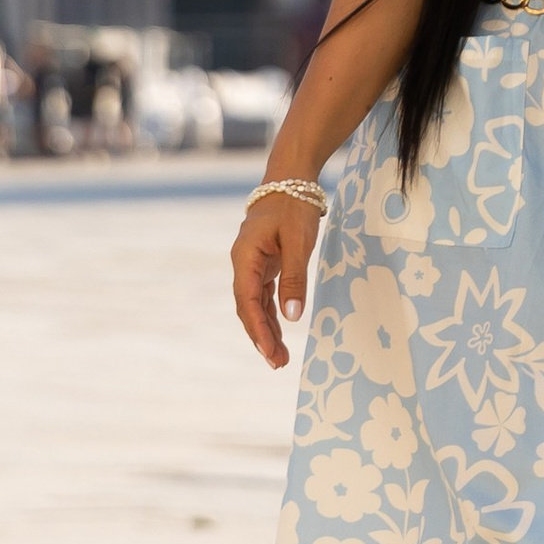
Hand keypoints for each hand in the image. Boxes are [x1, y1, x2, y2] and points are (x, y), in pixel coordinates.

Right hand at [232, 189, 323, 366]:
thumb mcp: (298, 241)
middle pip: (248, 307)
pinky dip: (271, 315)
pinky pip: (263, 295)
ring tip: (280, 357)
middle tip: (278, 363)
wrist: (291, 179)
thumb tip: (292, 315)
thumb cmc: (294, 206)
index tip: (269, 352)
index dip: (257, 329)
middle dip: (261, 337)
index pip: (247, 300)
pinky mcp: (264, 263)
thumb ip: (294, 277)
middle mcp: (244, 263)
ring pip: (255, 304)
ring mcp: (253, 264)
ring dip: (266, 329)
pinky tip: (279, 333)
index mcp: (245, 256)